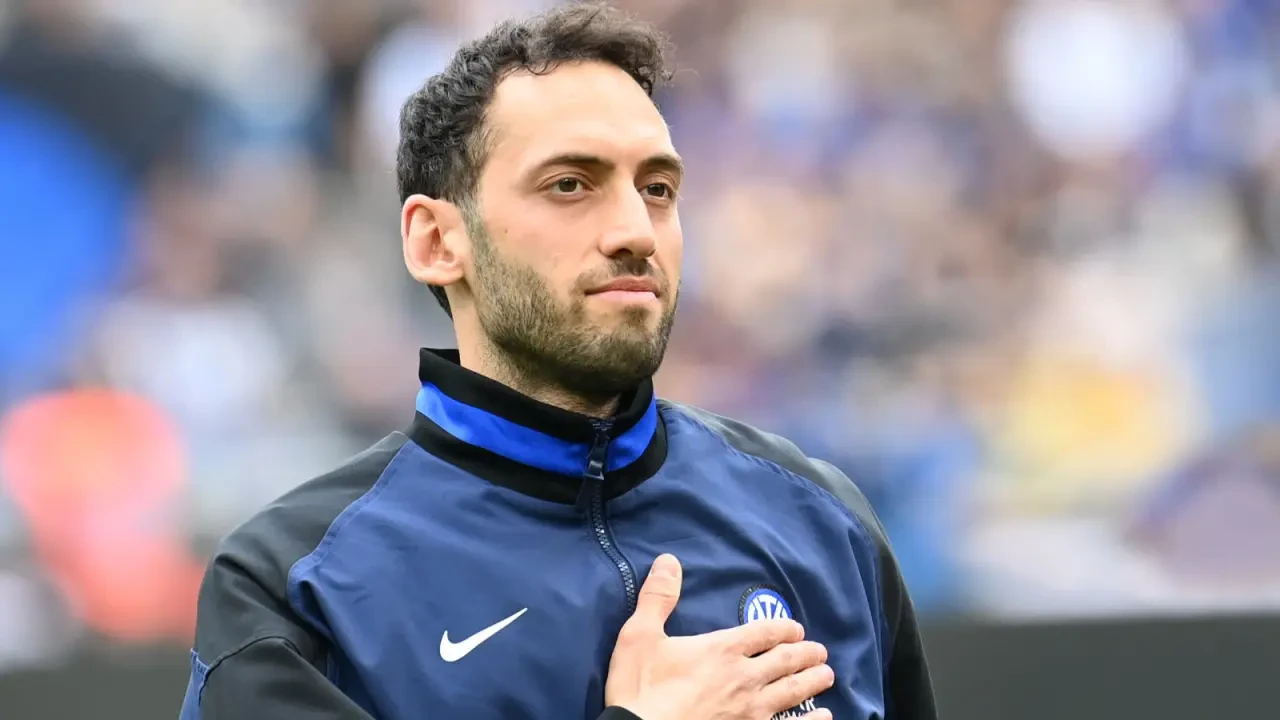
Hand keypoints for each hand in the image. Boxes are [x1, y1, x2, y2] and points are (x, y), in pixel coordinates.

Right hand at [605, 554, 833, 719]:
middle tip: (820, 651)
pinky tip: (825, 718)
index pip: (763, 632)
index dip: (783, 629)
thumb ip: (658, 597)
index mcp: (722, 649)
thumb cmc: (639, 688)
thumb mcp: (639, 635)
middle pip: (785, 661)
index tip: (796, 629)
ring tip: (827, 675)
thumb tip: (669, 560)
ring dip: (812, 682)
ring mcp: (752, 711)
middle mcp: (744, 677)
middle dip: (805, 654)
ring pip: (793, 692)